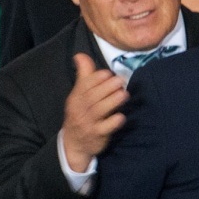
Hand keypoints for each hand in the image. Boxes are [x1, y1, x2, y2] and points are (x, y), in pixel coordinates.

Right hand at [62, 53, 128, 171]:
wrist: (74, 144)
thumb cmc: (80, 114)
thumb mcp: (78, 95)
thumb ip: (84, 75)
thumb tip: (80, 55)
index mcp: (76, 98)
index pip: (84, 86)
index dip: (96, 79)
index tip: (108, 73)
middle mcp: (80, 110)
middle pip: (93, 97)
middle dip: (107, 87)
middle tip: (121, 81)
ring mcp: (88, 123)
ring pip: (99, 111)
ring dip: (113, 101)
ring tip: (124, 94)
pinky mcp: (97, 135)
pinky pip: (105, 128)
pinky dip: (113, 122)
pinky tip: (121, 116)